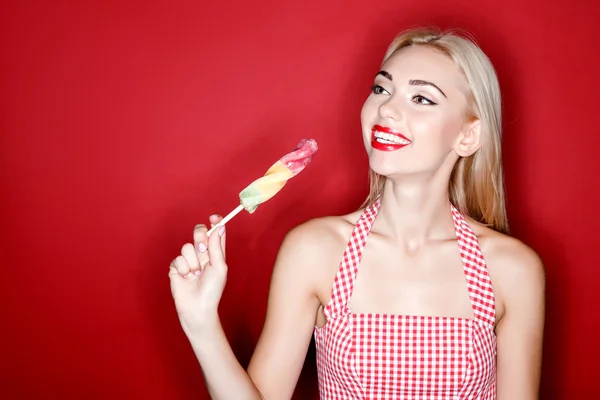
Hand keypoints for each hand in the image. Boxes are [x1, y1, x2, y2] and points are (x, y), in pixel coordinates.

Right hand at [169, 215, 227, 334]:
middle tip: (202, 249)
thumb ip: (216, 246)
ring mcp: (188, 259)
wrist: (198, 307)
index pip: (215, 232)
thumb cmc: (212, 290)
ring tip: (196, 274)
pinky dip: (184, 269)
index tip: (214, 217)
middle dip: (199, 236)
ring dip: (193, 262)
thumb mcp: (219, 267)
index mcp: (214, 252)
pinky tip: (187, 278)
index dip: (215, 222)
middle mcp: (201, 253)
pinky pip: (178, 259)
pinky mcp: (176, 267)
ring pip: (187, 246)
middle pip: (199, 232)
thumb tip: (219, 227)